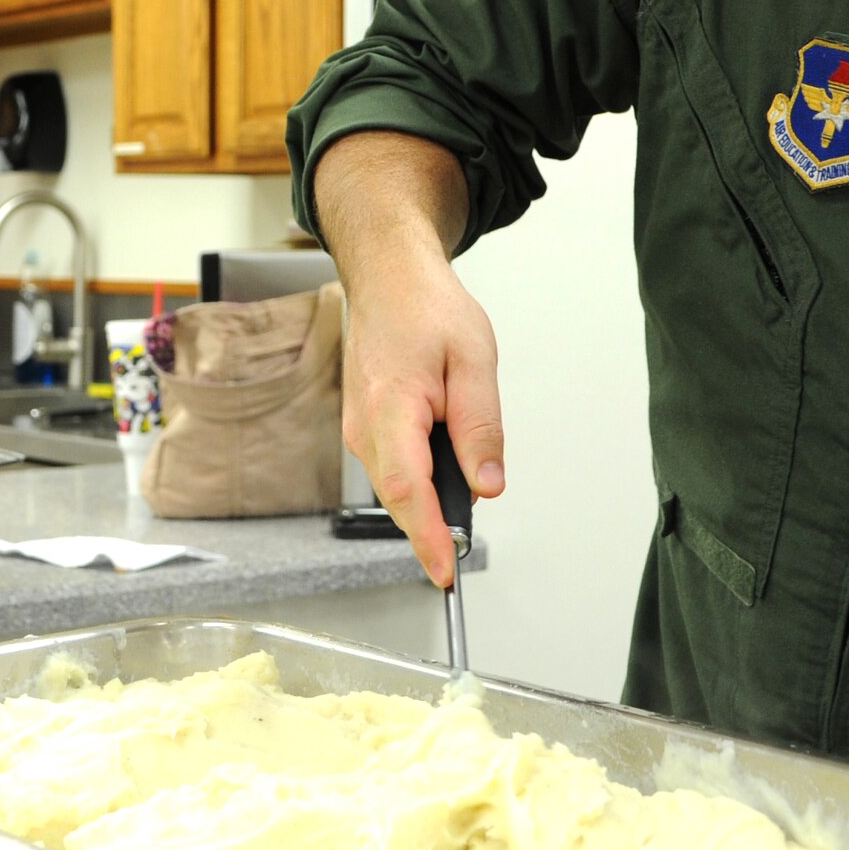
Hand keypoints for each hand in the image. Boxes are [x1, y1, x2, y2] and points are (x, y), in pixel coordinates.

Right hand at [340, 236, 503, 587]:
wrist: (387, 278)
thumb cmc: (426, 308)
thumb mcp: (474, 360)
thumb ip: (480, 427)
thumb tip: (487, 485)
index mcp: (390, 407)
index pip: (406, 490)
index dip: (428, 536)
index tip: (446, 571)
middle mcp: (365, 426)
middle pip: (402, 497)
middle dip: (438, 519)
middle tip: (475, 503)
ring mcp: (360, 429)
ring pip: (401, 483)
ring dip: (435, 487)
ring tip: (463, 448)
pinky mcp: (367, 429)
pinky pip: (398, 465)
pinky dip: (424, 469)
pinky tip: (445, 440)